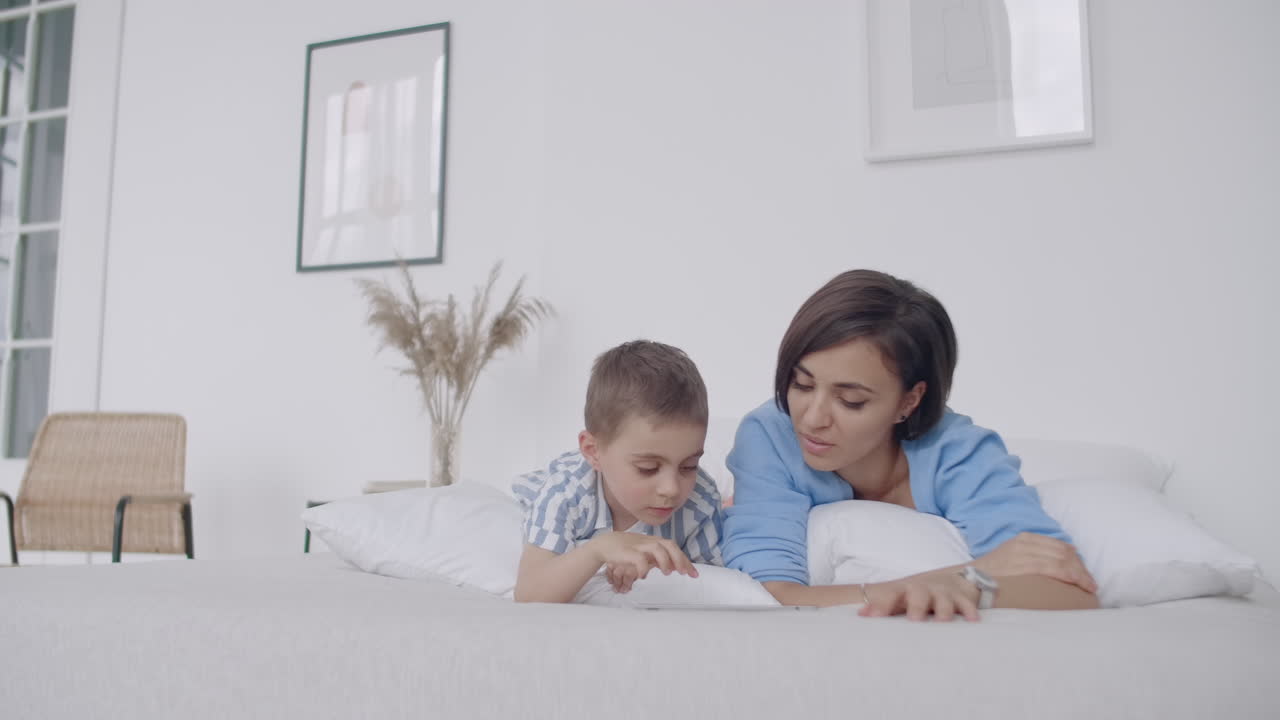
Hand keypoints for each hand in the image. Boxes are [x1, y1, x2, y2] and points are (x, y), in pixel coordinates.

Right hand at [590, 532, 697, 592]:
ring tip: (668, 572)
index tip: (694, 574)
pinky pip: (639, 558)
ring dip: (665, 560)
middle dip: (679, 559)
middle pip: (669, 545)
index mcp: (654, 541)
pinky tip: (644, 575)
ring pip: (657, 548)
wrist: (604, 544)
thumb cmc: (627, 550)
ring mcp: (638, 545)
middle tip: (685, 573)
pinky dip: (644, 567)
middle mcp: (648, 542)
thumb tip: (675, 566)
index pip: (674, 548)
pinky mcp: (627, 552)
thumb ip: (659, 558)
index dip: (685, 560)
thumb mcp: (645, 552)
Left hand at [859, 573, 980, 621]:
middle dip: (916, 605)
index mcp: (905, 589)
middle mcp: (923, 588)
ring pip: (944, 598)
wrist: (951, 580)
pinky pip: (967, 603)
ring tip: (942, 620)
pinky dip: (970, 610)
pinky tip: (973, 620)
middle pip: (919, 593)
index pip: (890, 594)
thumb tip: (860, 615)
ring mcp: (943, 592)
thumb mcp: (900, 597)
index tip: (873, 617)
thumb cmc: (917, 594)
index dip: (881, 604)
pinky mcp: (961, 597)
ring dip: (943, 609)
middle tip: (914, 620)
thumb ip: (882, 606)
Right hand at [973, 532, 1097, 592]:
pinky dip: (1071, 575)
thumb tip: (1058, 566)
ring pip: (1063, 560)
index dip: (1076, 560)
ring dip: (1080, 574)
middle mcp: (1025, 543)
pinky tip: (1079, 584)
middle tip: (1090, 584)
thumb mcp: (1010, 559)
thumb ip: (1031, 558)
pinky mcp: (1024, 565)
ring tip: (1089, 588)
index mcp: (1024, 539)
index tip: (1085, 574)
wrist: (969, 581)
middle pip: (1064, 552)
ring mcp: (1024, 553)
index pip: (1059, 546)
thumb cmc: (992, 576)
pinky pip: (1054, 568)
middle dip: (1081, 569)